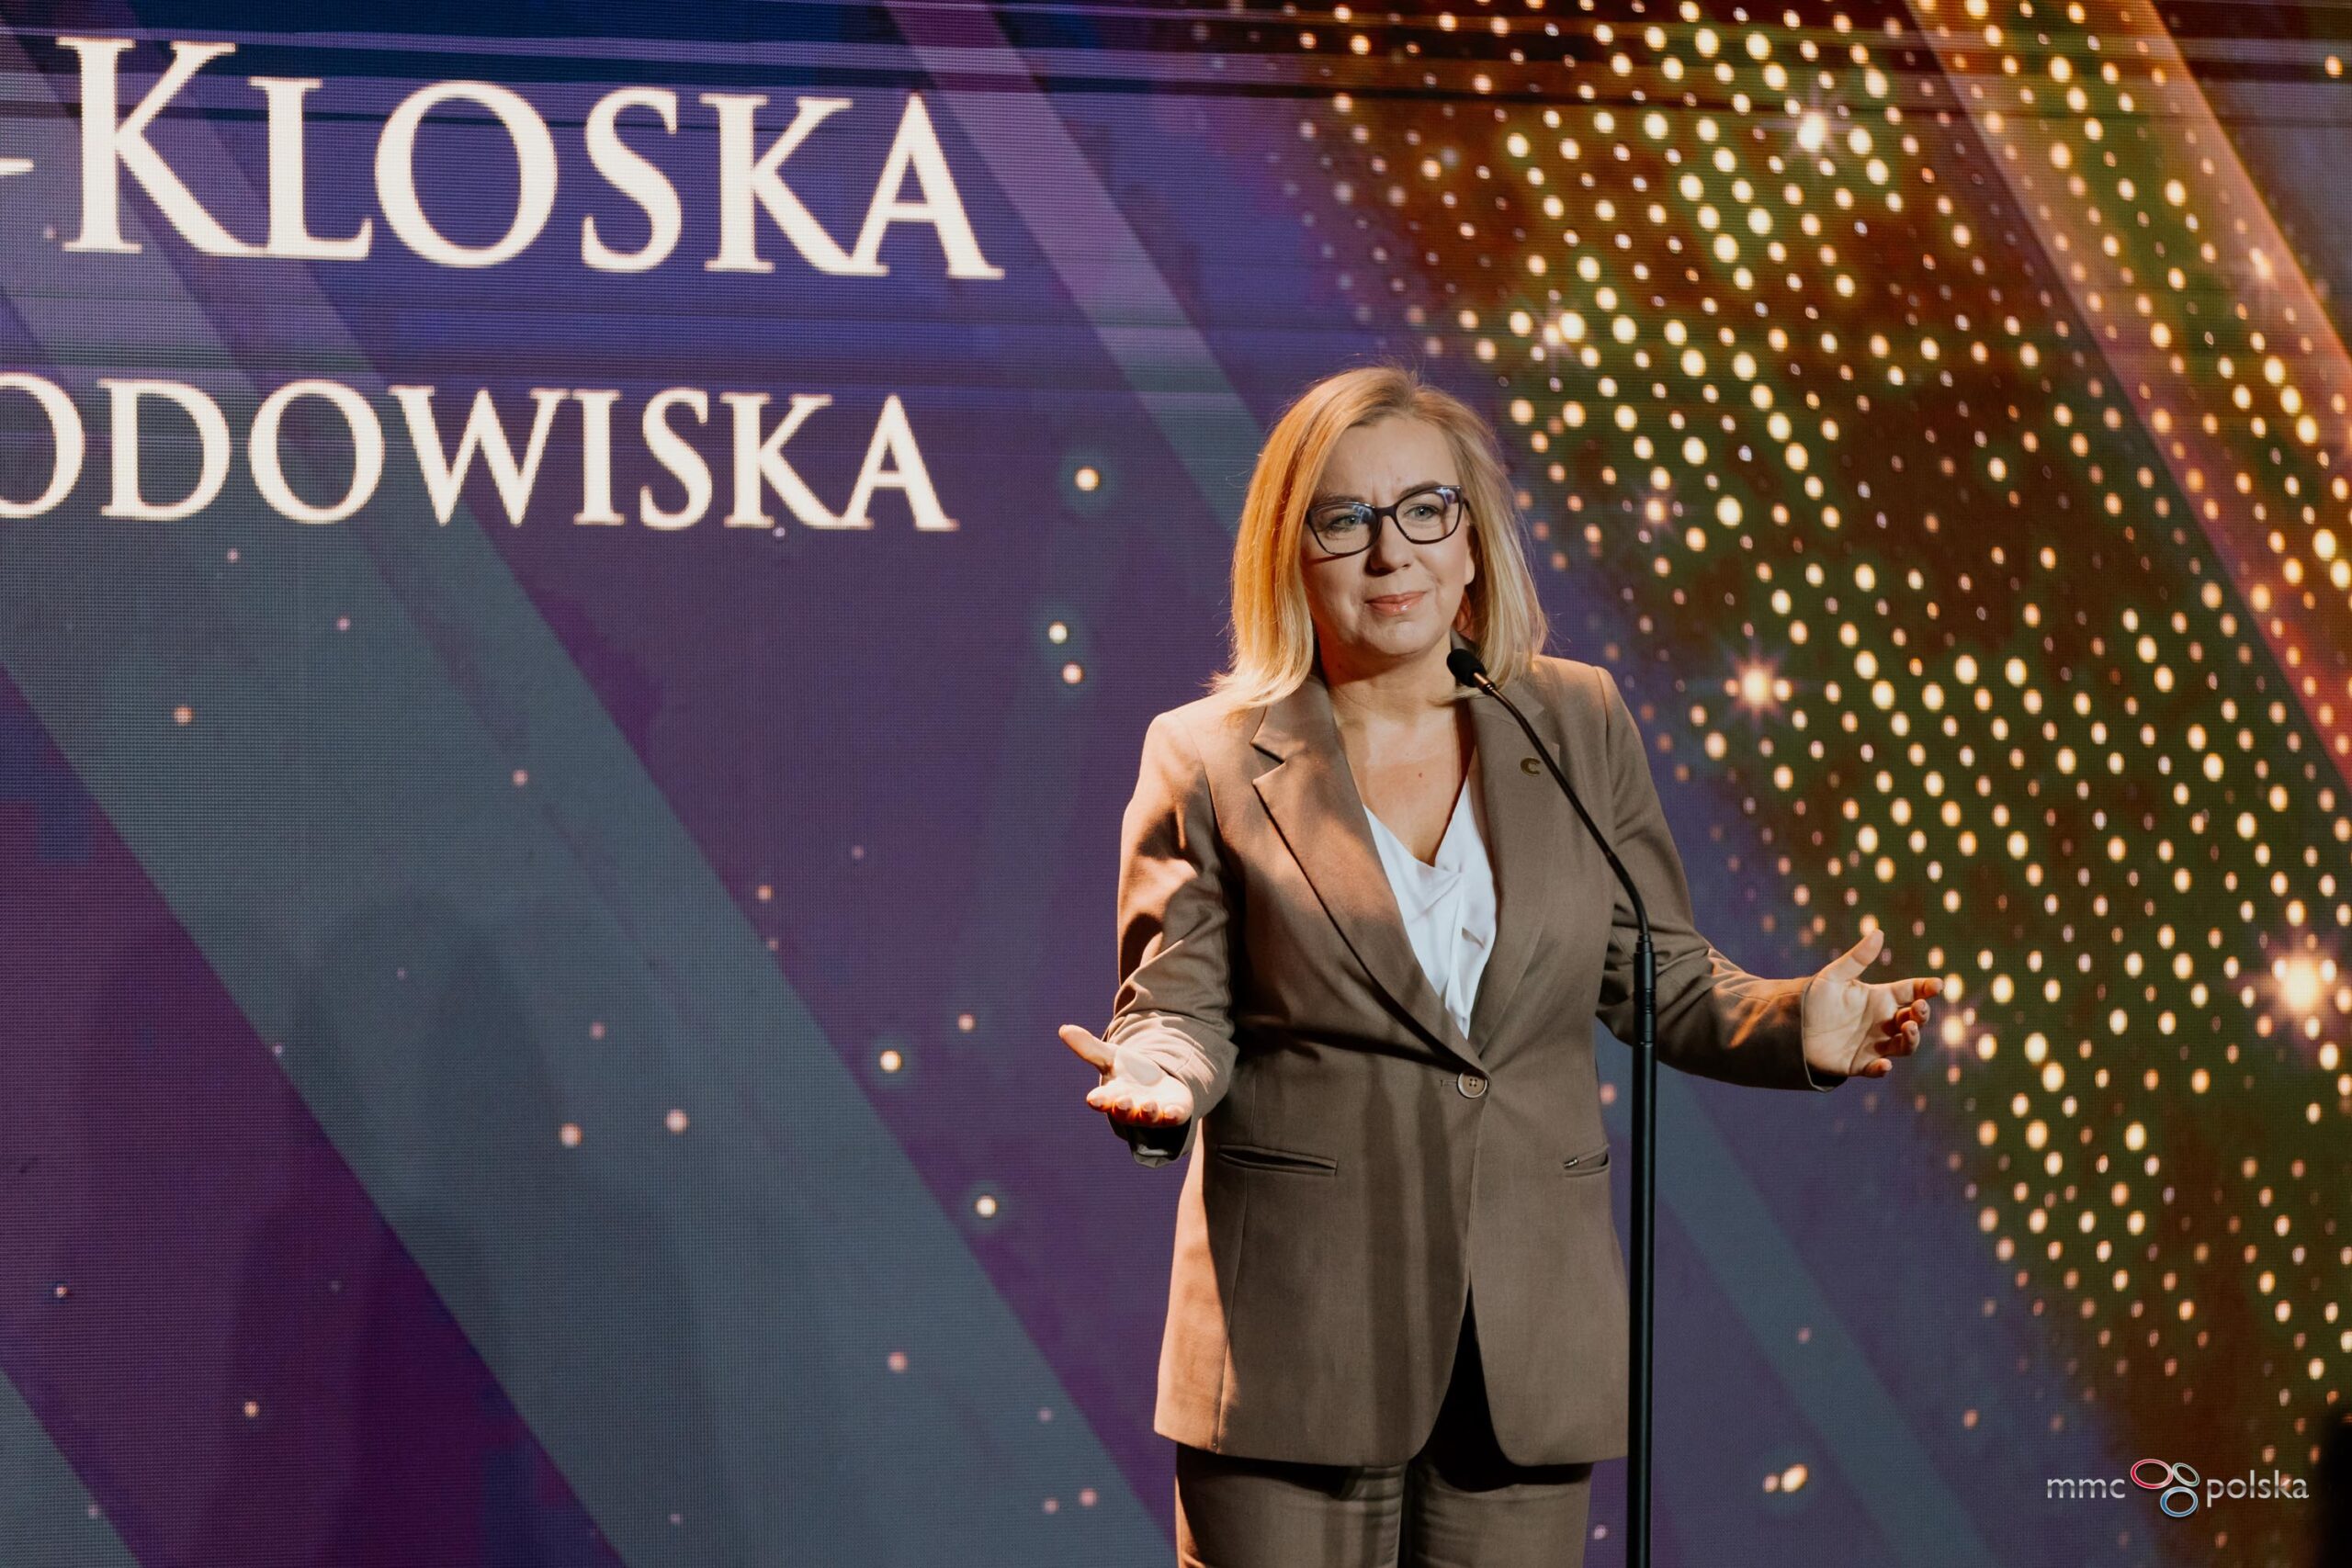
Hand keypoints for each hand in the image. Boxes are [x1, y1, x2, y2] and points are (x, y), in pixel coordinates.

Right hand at [1060, 1024, 1197, 1129]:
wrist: (1158, 1086)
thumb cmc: (1129, 1074)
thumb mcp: (1111, 1057)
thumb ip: (1089, 1048)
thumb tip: (1063, 1029)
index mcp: (1113, 1096)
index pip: (1102, 1100)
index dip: (1099, 1100)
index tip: (1093, 1099)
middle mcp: (1132, 1108)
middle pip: (1124, 1112)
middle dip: (1123, 1108)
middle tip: (1122, 1101)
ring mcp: (1153, 1113)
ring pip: (1149, 1117)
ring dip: (1148, 1113)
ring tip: (1148, 1105)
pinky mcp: (1174, 1112)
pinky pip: (1174, 1118)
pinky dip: (1173, 1116)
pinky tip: (1173, 1112)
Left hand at [1800, 927, 1940, 1082]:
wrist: (1789, 1027)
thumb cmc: (1812, 999)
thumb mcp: (1834, 976)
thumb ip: (1857, 959)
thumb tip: (1878, 932)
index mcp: (1879, 998)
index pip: (1910, 991)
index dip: (1925, 988)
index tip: (1936, 985)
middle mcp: (1881, 1022)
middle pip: (1913, 1019)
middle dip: (1921, 1014)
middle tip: (1918, 1008)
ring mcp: (1873, 1044)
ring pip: (1904, 1045)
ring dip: (1911, 1038)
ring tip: (1908, 1027)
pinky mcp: (1859, 1063)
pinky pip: (1876, 1069)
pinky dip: (1882, 1068)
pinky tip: (1884, 1064)